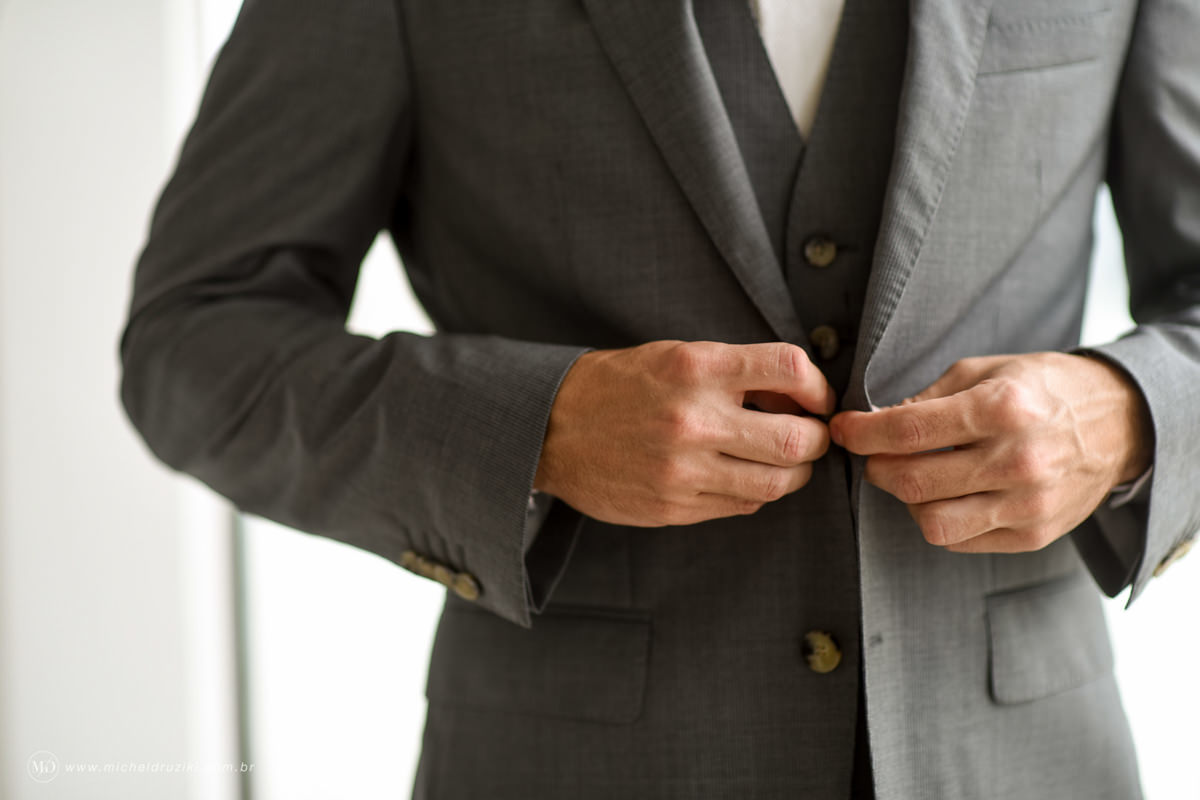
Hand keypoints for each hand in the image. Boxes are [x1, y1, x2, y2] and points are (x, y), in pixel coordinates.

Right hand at [535, 340, 836, 525]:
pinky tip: (741, 476)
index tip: (816, 398)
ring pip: (776, 483)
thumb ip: (734, 373)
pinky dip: (755, 492)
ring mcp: (683, 469)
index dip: (818, 386)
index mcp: (695, 368)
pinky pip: (741, 505)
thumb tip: (797, 397)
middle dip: (817, 440)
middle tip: (811, 437)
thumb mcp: (674, 356)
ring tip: (783, 462)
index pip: (789, 368)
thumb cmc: (619, 386)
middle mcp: (693, 419)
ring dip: (793, 474)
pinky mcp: (673, 507)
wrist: (551, 428)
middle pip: (797, 439)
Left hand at [829, 352, 1152, 552]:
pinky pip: (960, 540)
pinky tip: (946, 494)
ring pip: (931, 522)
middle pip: (911, 481)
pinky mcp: (1033, 534)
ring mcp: (1028, 504)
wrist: (1121, 423)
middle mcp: (1018, 460)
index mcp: (1003, 408)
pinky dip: (939, 519)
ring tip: (911, 476)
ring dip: (906, 500)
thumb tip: (878, 422)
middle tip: (873, 456)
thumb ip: (929, 397)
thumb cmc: (1043, 389)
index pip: (908, 430)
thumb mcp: (987, 371)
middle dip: (875, 468)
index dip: (861, 433)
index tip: (842, 430)